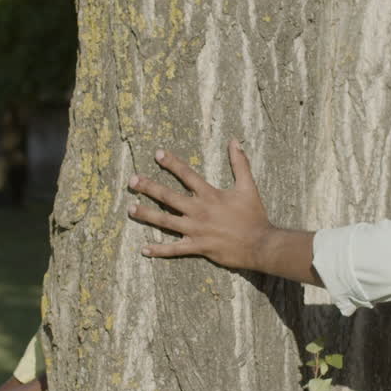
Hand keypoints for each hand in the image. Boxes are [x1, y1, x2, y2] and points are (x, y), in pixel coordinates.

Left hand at [127, 140, 273, 270]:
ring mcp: (196, 230)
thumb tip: (234, 141)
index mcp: (210, 195)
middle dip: (148, 187)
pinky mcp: (197, 247)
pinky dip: (159, 249)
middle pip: (168, 196)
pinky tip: (144, 249)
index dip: (172, 163)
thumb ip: (240, 163)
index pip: (186, 175)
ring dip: (146, 214)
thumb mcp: (248, 187)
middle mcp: (199, 211)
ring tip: (130, 209)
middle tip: (132, 180)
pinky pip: (174, 249)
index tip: (157, 154)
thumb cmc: (254, 216)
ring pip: (165, 221)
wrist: (261, 244)